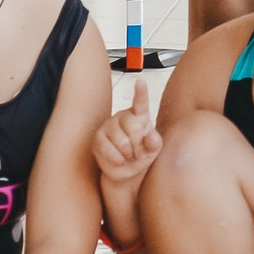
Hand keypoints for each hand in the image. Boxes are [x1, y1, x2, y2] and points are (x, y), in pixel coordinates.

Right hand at [94, 73, 158, 200]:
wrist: (126, 171)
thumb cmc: (141, 156)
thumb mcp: (153, 150)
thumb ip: (155, 143)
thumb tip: (151, 137)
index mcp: (139, 116)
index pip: (140, 102)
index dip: (140, 92)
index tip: (140, 82)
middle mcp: (123, 117)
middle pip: (133, 127)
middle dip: (138, 144)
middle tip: (137, 151)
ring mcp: (109, 126)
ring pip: (121, 141)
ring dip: (128, 154)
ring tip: (128, 155)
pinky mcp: (98, 138)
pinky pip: (108, 150)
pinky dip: (117, 159)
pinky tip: (119, 159)